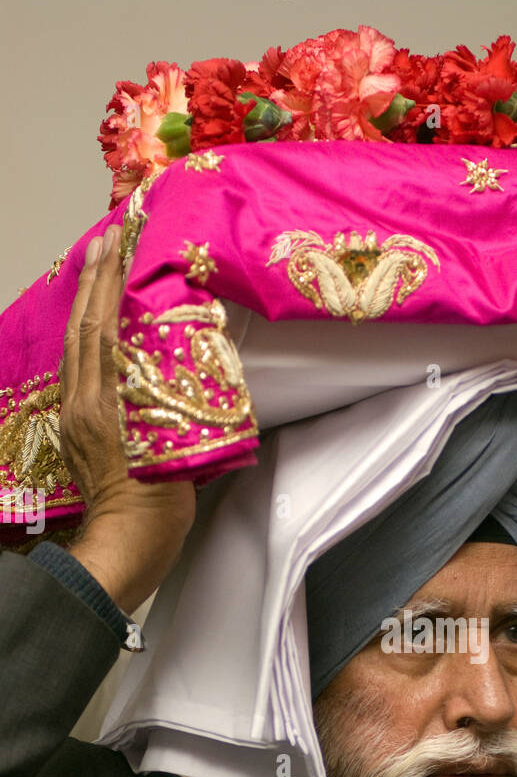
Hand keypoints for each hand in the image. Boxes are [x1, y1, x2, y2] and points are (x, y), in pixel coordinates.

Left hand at [59, 225, 196, 613]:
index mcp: (112, 404)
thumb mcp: (181, 446)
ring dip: (89, 294)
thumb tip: (181, 354)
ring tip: (99, 257)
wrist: (127, 543)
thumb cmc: (160, 507)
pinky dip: (86, 329)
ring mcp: (76, 412)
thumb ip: (176, 400)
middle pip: (89, 323)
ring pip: (78, 340)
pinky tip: (96, 314)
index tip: (129, 241)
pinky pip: (77, 363)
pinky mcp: (74, 424)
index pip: (111, 325)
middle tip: (113, 233)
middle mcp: (86, 401)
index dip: (118, 280)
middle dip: (100, 274)